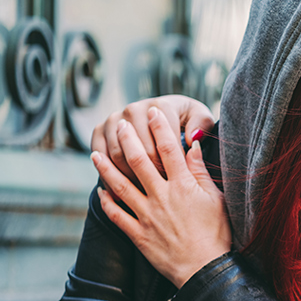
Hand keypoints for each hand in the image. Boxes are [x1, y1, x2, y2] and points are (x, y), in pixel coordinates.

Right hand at [91, 95, 215, 187]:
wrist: (156, 118)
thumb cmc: (183, 122)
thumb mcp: (199, 118)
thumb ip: (201, 124)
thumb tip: (192, 137)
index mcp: (160, 106)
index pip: (164, 142)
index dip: (171, 166)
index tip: (177, 180)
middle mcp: (134, 109)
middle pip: (140, 151)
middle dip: (152, 175)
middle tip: (161, 192)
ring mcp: (114, 119)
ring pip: (119, 156)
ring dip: (131, 178)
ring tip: (144, 194)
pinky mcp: (99, 131)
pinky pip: (100, 156)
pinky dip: (108, 176)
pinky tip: (119, 194)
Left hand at [92, 107, 230, 286]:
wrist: (206, 271)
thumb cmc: (217, 236)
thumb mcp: (217, 200)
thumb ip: (201, 172)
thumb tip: (192, 147)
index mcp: (184, 186)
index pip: (169, 148)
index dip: (160, 127)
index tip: (152, 111)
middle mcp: (162, 196)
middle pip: (139, 159)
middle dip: (127, 138)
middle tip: (118, 123)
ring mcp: (147, 215)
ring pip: (120, 184)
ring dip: (106, 167)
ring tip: (95, 153)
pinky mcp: (139, 235)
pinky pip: (116, 214)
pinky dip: (106, 202)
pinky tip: (100, 190)